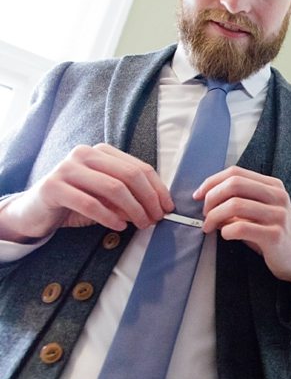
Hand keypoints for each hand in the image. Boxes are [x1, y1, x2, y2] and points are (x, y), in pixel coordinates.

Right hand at [0, 143, 172, 241]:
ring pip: (113, 188)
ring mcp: (67, 168)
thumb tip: (159, 207)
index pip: (140, 168)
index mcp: (102, 152)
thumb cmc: (76, 202)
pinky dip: (110, 217)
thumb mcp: (107, 198)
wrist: (35, 211)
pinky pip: (90, 203)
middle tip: (156, 219)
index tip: (167, 207)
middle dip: (149, 200)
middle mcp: (85, 154)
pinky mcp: (53, 187)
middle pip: (130, 176)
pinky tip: (120, 226)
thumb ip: (130, 196)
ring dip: (134, 209)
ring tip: (142, 224)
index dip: (158, 189)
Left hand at [194, 166, 290, 290]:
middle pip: (234, 184)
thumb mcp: (260, 210)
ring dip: (214, 216)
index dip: (212, 182)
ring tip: (209, 226)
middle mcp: (278, 196)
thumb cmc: (272, 233)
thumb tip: (207, 198)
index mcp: (273, 185)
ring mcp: (278, 215)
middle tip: (205, 214)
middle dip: (211, 198)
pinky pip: (241, 228)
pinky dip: (226, 231)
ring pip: (234, 205)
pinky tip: (225, 235)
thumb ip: (240, 199)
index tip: (198, 195)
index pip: (236, 172)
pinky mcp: (275, 235)